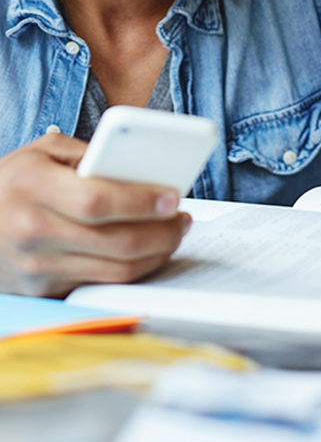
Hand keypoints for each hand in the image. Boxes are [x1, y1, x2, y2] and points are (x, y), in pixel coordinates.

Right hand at [0, 132, 190, 296]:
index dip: (140, 201)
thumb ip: (86, 154)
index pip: (97, 200)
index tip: (172, 197)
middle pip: (115, 242)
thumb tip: (136, 167)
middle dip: (162, 231)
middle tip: (183, 218)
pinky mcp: (45, 289)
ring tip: (174, 233)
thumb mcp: (41, 152)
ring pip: (115, 270)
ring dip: (156, 253)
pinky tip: (149, 251)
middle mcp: (33, 232)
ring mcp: (39, 267)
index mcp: (32, 189)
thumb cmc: (12, 182)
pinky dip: (134, 269)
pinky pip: (102, 283)